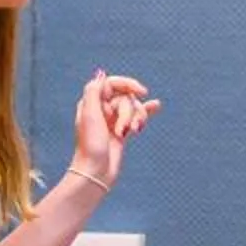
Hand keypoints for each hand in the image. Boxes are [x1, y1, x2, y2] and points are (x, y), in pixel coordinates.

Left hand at [69, 69, 161, 189]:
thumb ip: (94, 92)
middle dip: (130, 112)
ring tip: (133, 132)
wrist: (96, 172)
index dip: (128, 84)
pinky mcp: (122, 131)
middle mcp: (102, 109)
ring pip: (133, 108)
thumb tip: (101, 74)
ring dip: (137, 118)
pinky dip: (146, 112)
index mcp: (92, 102)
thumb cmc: (91, 145)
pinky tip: (156, 106)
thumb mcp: (89, 115)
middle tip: (122, 130)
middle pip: (125, 98)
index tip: (142, 92)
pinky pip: (136, 117)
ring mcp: (113, 120)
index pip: (112, 84)